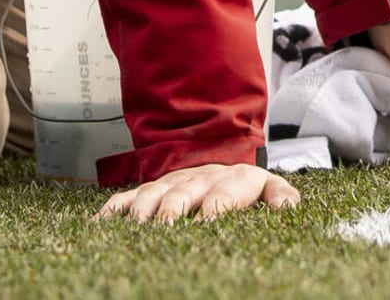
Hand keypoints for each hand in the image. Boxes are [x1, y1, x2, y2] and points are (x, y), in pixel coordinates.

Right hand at [94, 163, 298, 224]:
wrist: (219, 159)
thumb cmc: (246, 187)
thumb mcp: (269, 187)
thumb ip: (281, 195)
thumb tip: (288, 206)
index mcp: (231, 180)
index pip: (223, 195)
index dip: (214, 210)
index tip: (207, 225)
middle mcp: (198, 179)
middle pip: (182, 194)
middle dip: (172, 211)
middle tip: (165, 230)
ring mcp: (170, 184)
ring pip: (151, 195)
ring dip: (141, 212)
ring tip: (133, 231)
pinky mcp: (150, 190)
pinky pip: (127, 198)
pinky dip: (112, 211)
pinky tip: (101, 226)